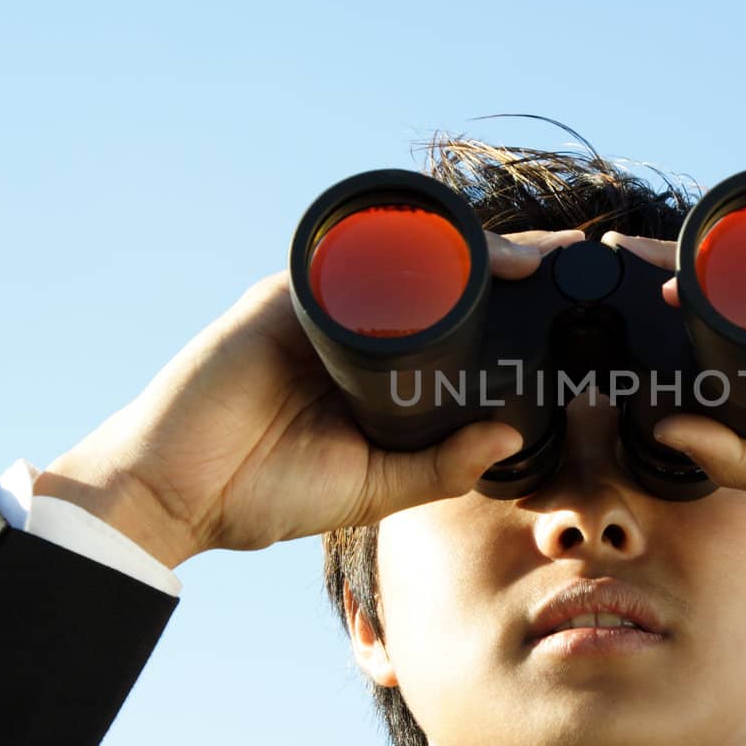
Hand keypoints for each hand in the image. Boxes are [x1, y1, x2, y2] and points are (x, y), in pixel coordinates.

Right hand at [35, 229, 588, 568]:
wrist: (178, 495)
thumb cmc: (266, 493)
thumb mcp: (374, 487)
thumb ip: (438, 466)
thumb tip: (508, 437)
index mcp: (380, 370)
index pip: (458, 322)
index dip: (509, 305)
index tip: (566, 299)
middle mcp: (356, 328)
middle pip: (441, 278)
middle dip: (506, 261)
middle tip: (568, 259)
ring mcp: (321, 307)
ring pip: (406, 259)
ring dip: (470, 250)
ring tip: (531, 259)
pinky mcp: (283, 296)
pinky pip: (348, 259)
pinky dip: (399, 250)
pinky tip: (450, 253)